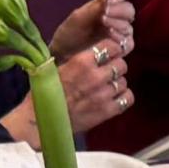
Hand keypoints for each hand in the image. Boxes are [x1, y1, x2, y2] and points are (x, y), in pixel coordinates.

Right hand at [5, 38, 131, 137]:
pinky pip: (128, 98)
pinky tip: (114, 98)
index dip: (112, 50)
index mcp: (82, 61)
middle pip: (121, 64)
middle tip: (107, 73)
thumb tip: (94, 53)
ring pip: (124, 82)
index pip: (111, 47)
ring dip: (117, 83)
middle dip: (116, 67)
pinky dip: (123, 97)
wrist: (40, 120)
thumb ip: (78, 60)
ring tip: (106, 88)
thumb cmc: (45, 92)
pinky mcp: (107, 111)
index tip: (108, 54)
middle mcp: (96, 76)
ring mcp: (103, 94)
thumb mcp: (58, 67)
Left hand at [48, 0, 133, 58]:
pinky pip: (128, 42)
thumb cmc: (69, 34)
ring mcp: (120, 33)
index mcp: (107, 4)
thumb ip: (95, 6)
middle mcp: (117, 17)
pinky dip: (120, 37)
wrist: (63, 55)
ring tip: (103, 21)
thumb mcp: (79, 17)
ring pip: (129, 26)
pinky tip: (110, 35)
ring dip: (118, 22)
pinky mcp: (121, 48)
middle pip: (129, 9)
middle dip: (118, 9)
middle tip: (105, 11)